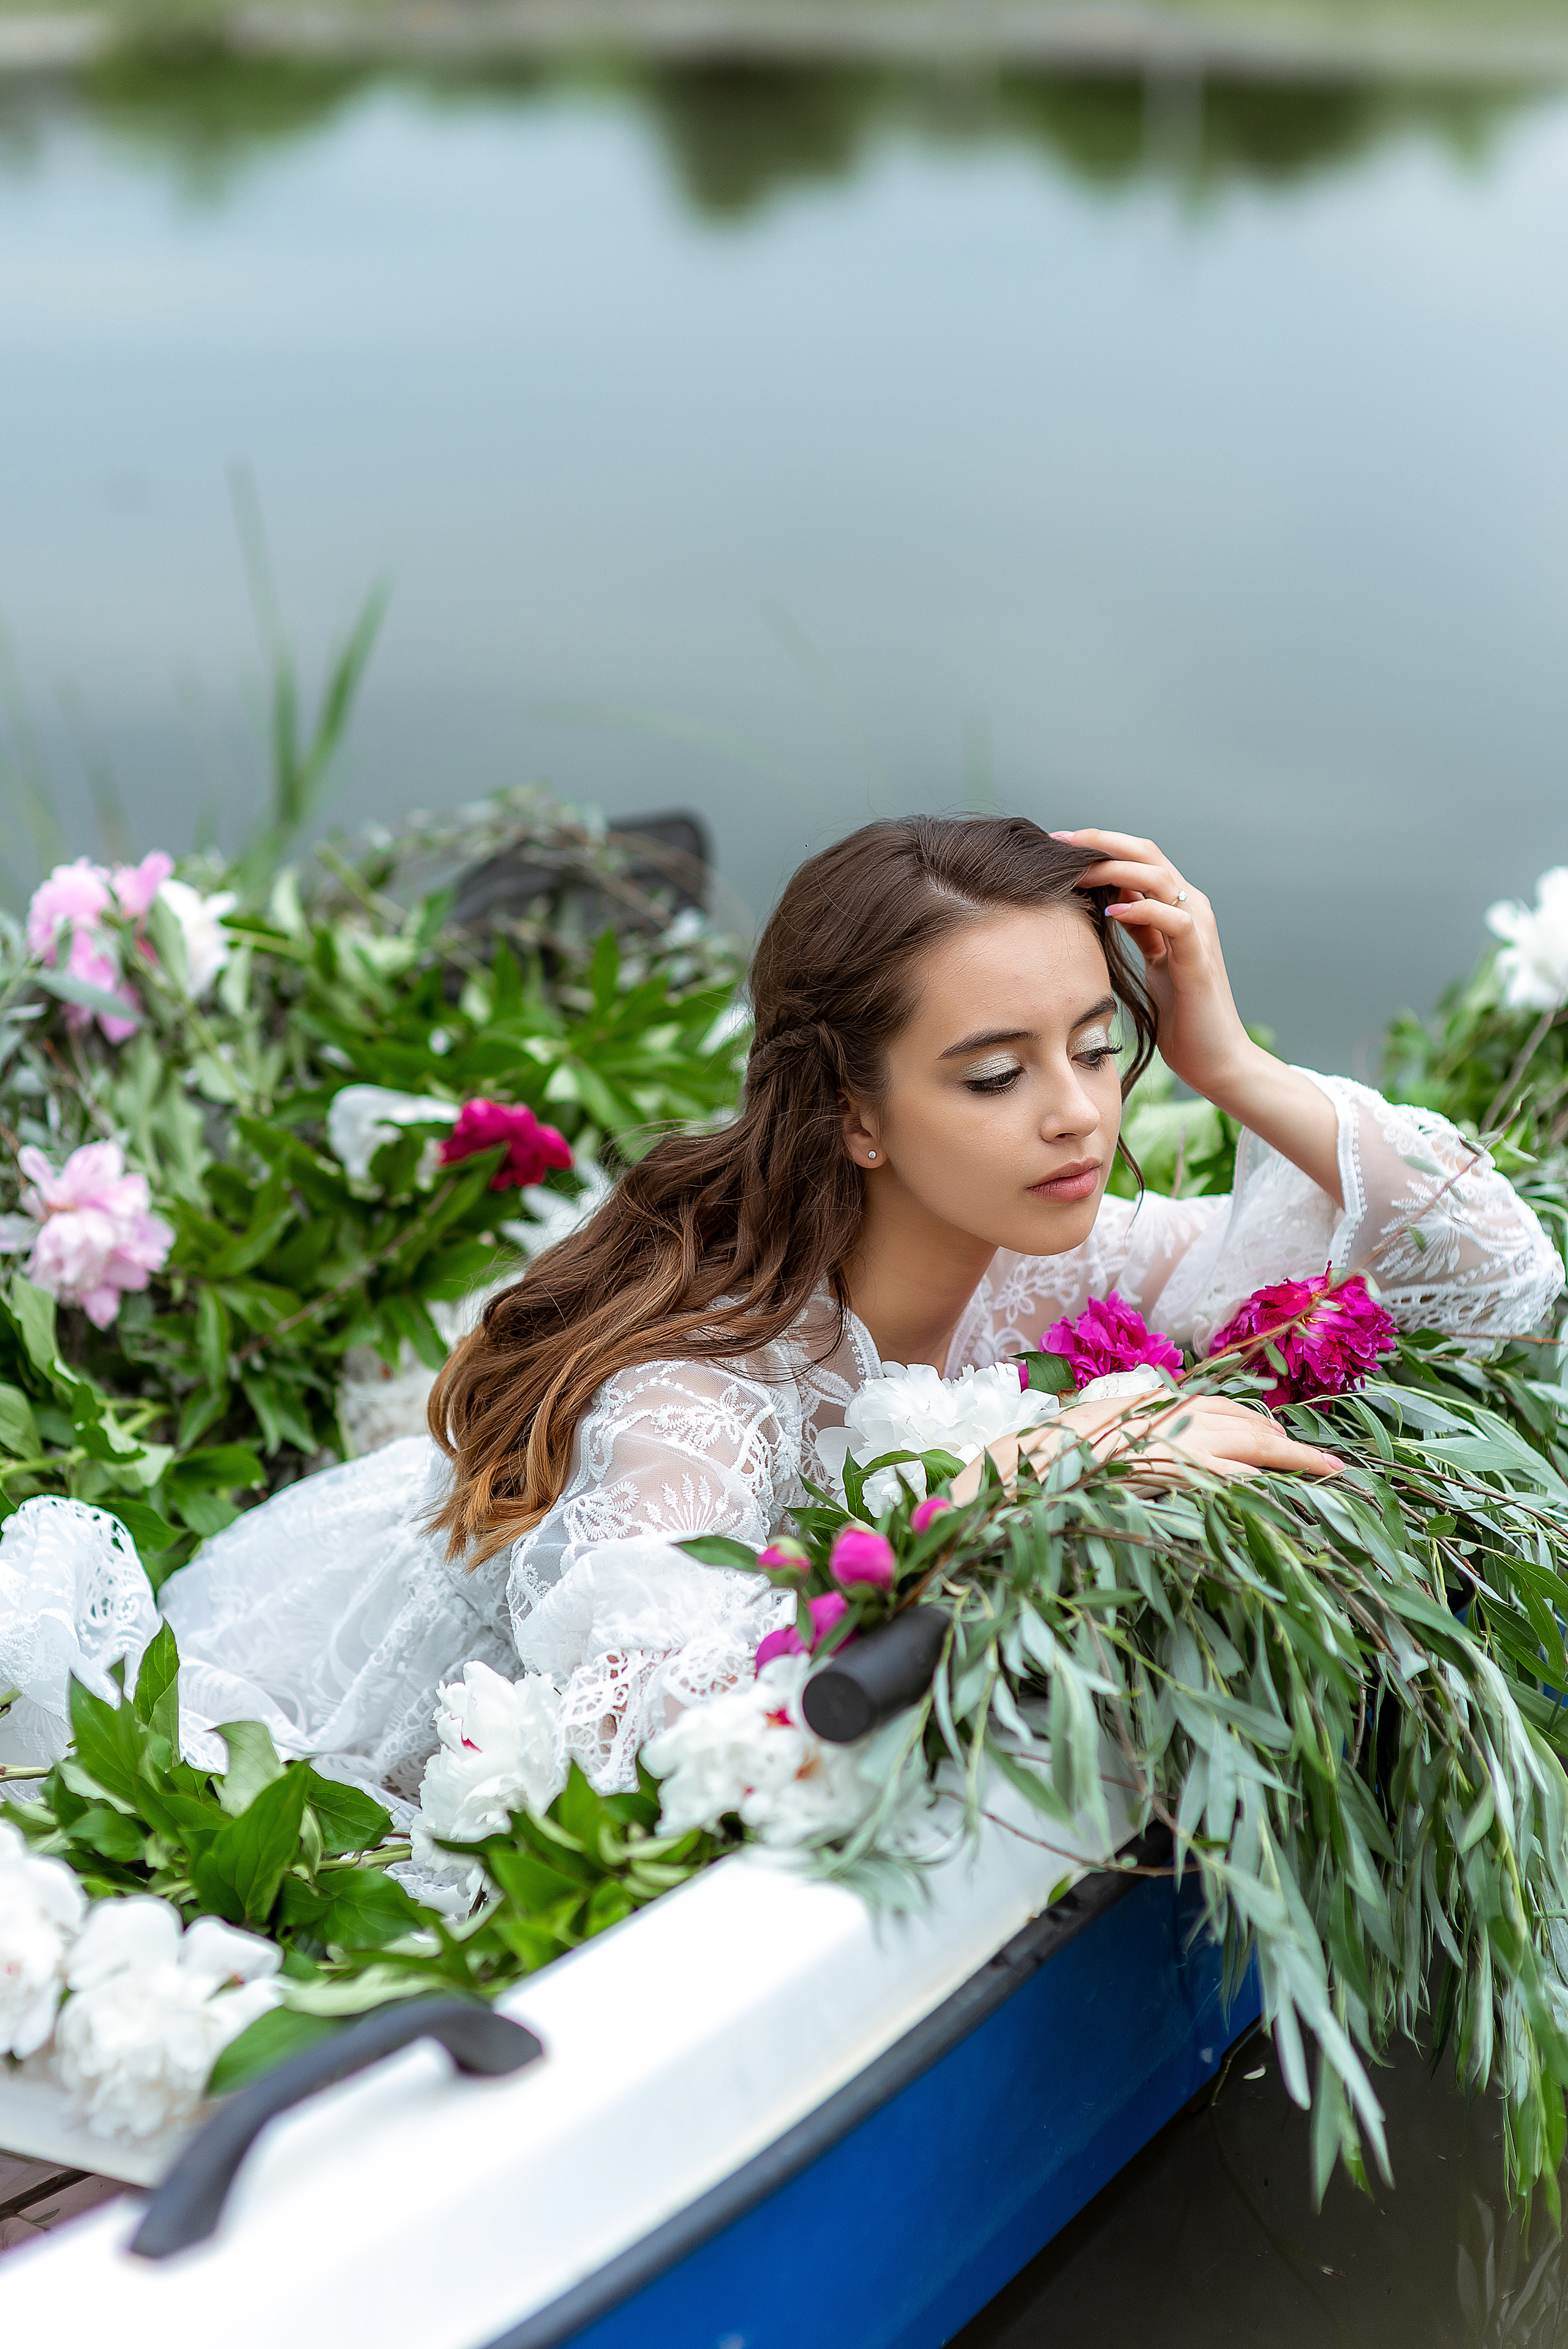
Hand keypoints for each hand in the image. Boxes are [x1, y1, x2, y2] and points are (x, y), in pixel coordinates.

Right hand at [950, 1394, 1341, 1501]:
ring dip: (1287, 1458)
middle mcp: (1166, 1416)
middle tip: (1330, 1464)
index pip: (1218, 1408)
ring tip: (1326, 1472)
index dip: (1256, 1424)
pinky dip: (1248, 1481)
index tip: (1282, 1438)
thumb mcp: (1103, 1434)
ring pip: (1243, 1443)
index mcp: (1152, 1406)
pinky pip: (1217, 1472)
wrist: (1021, 1462)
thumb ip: (1139, 1438)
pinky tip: (1275, 1493)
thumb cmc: (1054, 1455)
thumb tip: (1162, 1454)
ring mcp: (1167, 1439)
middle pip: (1242, 1423)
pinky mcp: (1164, 1465)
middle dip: (1288, 1444)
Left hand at [1056, 828, 1249, 1101]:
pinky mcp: (1199, 959)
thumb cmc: (1180, 1014)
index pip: (1139, 857)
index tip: (1058, 845)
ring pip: (1160, 878)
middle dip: (1102, 844)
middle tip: (1060, 843)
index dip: (1100, 845)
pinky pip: (1174, 920)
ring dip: (1116, 870)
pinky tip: (1112, 913)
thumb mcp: (1153, 961)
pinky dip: (1143, 910)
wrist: (1215, 1058)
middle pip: (1148, 854)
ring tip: (1079, 871)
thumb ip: (1138, 929)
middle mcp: (1192, 909)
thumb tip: (1106, 903)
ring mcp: (1199, 931)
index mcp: (1178, 907)